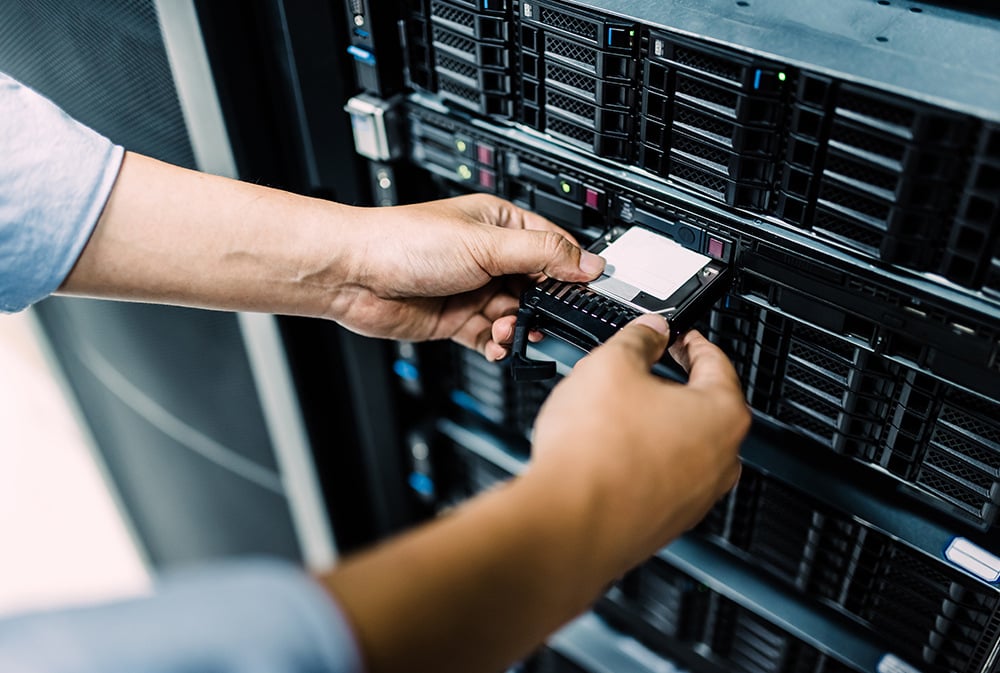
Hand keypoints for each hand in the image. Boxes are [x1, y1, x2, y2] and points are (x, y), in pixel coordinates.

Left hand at [330, 194, 604, 358]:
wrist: (353, 275)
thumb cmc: (405, 243)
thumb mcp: (486, 244)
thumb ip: (542, 256)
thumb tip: (588, 262)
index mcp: (500, 225)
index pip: (553, 247)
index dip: (572, 270)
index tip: (587, 293)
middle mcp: (490, 256)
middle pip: (539, 287)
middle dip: (544, 306)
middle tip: (546, 319)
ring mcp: (474, 290)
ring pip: (517, 315)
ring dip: (519, 327)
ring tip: (509, 330)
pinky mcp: (458, 319)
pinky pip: (492, 338)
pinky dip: (500, 346)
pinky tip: (498, 346)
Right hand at [528, 318, 748, 573]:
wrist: (567, 524)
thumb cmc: (595, 455)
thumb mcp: (611, 366)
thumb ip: (638, 339)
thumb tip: (650, 331)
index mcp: (722, 415)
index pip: (716, 362)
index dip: (689, 340)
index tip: (675, 335)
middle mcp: (720, 461)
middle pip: (700, 406)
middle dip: (668, 385)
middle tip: (637, 371)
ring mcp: (695, 497)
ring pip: (679, 444)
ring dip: (651, 424)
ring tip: (610, 413)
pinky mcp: (666, 521)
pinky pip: (659, 477)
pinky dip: (638, 459)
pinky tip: (604, 451)